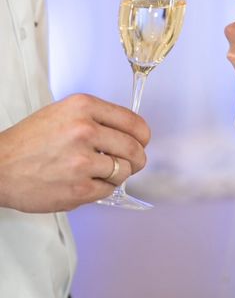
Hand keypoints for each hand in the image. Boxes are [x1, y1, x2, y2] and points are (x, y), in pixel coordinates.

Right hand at [0, 94, 150, 212]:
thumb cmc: (28, 141)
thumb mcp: (62, 112)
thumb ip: (96, 118)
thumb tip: (129, 131)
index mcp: (83, 107)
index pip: (133, 121)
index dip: (142, 135)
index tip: (142, 141)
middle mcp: (85, 130)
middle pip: (135, 148)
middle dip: (137, 158)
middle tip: (132, 162)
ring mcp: (83, 161)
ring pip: (124, 171)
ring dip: (118, 174)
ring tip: (101, 172)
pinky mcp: (79, 188)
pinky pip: (108, 190)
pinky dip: (102, 188)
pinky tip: (86, 182)